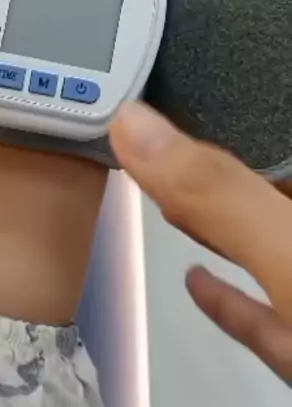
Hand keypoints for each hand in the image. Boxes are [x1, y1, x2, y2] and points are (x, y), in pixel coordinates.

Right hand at [110, 103, 291, 384]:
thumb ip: (217, 192)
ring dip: (213, 225)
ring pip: (261, 246)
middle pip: (263, 188)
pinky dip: (229, 299)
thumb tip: (131, 121)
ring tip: (163, 196)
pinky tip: (196, 281)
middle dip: (207, 165)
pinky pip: (265, 313)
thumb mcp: (287, 253)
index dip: (220, 114)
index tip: (160, 93)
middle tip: (142, 138)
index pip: (267, 138)